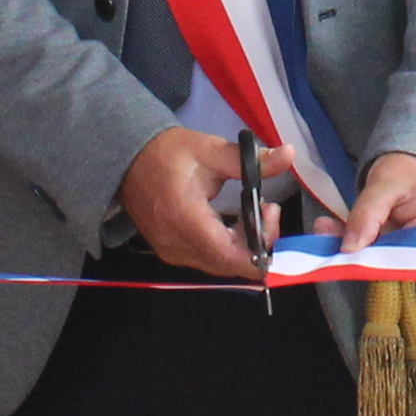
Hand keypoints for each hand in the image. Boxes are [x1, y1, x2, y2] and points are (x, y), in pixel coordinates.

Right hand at [119, 127, 262, 282]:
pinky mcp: (171, 252)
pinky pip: (207, 260)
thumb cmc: (168, 153)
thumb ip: (249, 161)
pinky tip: (235, 223)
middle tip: (267, 208)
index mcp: (186, 221)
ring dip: (243, 245)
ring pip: (220, 265)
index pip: (231, 256)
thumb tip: (288, 155)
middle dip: (257, 243)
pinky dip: (227, 246)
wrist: (128, 159)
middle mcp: (177, 245)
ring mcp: (172, 252)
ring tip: (252, 212)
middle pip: (229, 264)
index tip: (271, 213)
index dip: (260, 247)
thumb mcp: (210, 150)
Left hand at [334, 152, 415, 259]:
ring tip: (326, 229)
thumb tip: (349, 248)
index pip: (409, 256)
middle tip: (328, 240)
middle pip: (394, 261)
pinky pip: (377, 251)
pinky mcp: (402, 250)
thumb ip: (367, 214)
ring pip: (381, 258)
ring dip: (352, 246)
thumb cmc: (413, 167)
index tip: (347, 251)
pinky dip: (356, 242)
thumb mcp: (386, 182)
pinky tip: (332, 230)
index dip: (377, 259)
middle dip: (359, 253)